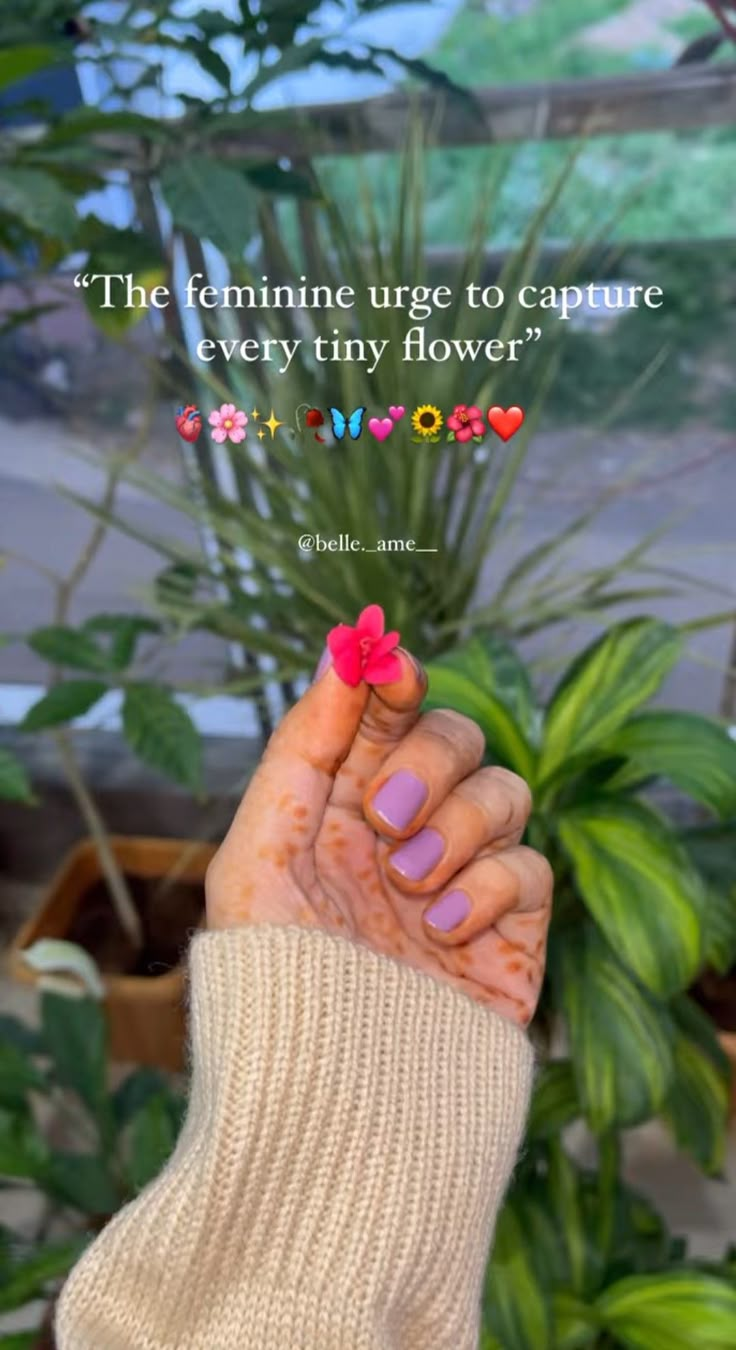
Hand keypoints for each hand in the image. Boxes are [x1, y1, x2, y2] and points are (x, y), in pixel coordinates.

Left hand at [206, 648, 552, 1024]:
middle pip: (455, 737)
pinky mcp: (512, 929)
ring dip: (456, 829)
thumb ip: (302, 748)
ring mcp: (461, 880)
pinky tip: (441, 933)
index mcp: (339, 809)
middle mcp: (405, 835)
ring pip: (504, 791)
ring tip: (408, 888)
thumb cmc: (275, 984)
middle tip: (387, 818)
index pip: (382, 716)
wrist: (337, 1100)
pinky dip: (487, 890)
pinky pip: (530, 867)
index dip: (393, 681)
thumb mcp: (259, 856)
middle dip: (426, 763)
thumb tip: (341, 651)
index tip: (392, 670)